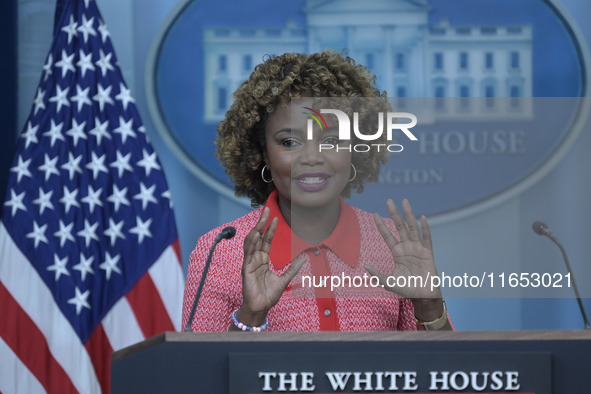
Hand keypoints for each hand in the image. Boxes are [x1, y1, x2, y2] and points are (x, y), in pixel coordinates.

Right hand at [236, 207, 304, 326]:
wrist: (261, 308)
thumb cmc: (269, 295)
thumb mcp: (285, 279)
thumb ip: (293, 268)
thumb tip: (304, 258)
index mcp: (262, 260)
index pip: (266, 240)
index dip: (270, 229)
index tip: (275, 218)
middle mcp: (255, 259)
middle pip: (258, 237)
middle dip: (262, 223)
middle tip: (267, 210)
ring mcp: (249, 263)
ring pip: (251, 242)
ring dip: (256, 230)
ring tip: (262, 219)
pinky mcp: (246, 269)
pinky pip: (248, 254)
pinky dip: (251, 244)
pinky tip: (256, 235)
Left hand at [365, 199, 445, 322]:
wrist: (423, 296)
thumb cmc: (407, 288)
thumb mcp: (388, 282)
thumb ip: (377, 275)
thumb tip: (365, 266)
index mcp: (397, 252)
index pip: (387, 235)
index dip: (381, 224)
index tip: (374, 214)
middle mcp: (407, 247)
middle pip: (399, 226)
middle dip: (394, 213)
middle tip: (389, 200)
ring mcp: (418, 248)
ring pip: (412, 228)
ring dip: (409, 215)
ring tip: (404, 202)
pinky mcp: (428, 253)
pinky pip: (427, 238)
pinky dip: (425, 228)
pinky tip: (422, 218)